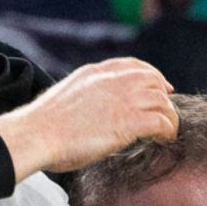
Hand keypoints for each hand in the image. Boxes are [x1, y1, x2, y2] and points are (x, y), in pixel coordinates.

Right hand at [0, 58, 176, 182]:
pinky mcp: (128, 121)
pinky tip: (164, 140)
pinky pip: (162, 121)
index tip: (161, 87)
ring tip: (166, 132)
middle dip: (164, 97)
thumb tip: (92, 110)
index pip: (133, 65)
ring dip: (169, 117)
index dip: (152, 75)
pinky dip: (168, 130)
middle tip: (167, 114)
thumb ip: (86, 96)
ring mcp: (122, 99)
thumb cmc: (44, 125)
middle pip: (153, 80)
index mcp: (96, 72)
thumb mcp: (67, 96)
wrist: (37, 133)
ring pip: (162, 101)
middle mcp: (113, 80)